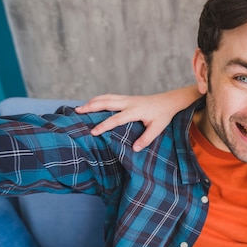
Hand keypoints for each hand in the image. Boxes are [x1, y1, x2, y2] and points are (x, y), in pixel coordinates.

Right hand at [75, 86, 200, 150]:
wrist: (169, 101)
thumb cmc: (163, 115)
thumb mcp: (157, 128)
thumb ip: (146, 139)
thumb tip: (135, 149)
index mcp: (135, 110)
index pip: (116, 119)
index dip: (104, 125)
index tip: (93, 132)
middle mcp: (129, 102)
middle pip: (106, 102)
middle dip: (91, 107)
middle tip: (77, 111)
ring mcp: (127, 99)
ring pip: (107, 97)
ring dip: (93, 101)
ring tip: (80, 107)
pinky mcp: (127, 98)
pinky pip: (110, 97)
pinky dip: (100, 99)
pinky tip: (93, 103)